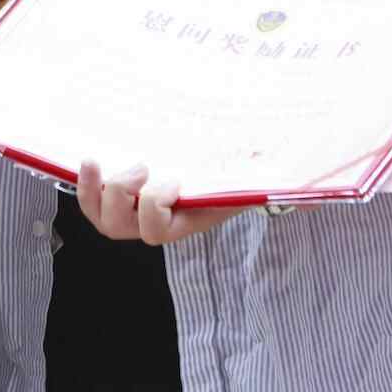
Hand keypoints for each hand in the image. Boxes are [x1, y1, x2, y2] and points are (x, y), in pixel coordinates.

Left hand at [73, 155, 257, 245]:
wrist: (226, 162)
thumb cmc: (236, 170)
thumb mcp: (250, 171)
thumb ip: (264, 176)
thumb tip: (307, 181)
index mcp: (185, 219)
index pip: (157, 230)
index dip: (154, 206)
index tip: (173, 180)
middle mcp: (155, 221)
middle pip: (119, 227)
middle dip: (119, 195)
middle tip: (140, 166)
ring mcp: (134, 211)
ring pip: (101, 219)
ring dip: (92, 192)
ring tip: (96, 162)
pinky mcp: (120, 195)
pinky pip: (93, 202)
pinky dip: (84, 185)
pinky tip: (88, 162)